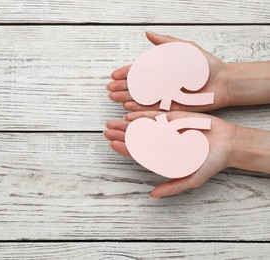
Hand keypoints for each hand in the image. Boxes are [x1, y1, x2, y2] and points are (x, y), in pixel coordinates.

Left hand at [103, 111, 236, 197]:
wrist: (228, 144)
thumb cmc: (210, 163)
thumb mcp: (192, 179)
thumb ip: (173, 186)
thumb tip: (152, 196)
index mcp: (162, 157)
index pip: (139, 153)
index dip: (124, 149)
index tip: (112, 144)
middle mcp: (161, 143)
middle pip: (136, 139)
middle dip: (120, 135)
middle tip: (105, 131)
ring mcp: (166, 129)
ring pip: (141, 127)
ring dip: (125, 124)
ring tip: (111, 122)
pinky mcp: (174, 117)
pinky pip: (154, 115)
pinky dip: (141, 114)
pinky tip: (129, 113)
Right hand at [107, 31, 229, 111]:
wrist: (222, 81)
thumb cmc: (205, 64)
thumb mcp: (184, 48)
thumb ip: (165, 43)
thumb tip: (146, 33)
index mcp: (161, 70)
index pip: (138, 72)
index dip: (125, 74)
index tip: (113, 76)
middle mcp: (160, 84)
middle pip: (136, 86)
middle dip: (122, 88)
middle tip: (110, 90)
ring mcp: (164, 97)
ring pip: (141, 98)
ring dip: (127, 98)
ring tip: (115, 98)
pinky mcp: (170, 108)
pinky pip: (152, 109)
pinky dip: (140, 108)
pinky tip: (129, 107)